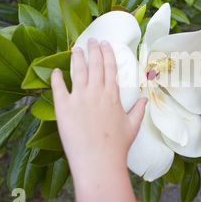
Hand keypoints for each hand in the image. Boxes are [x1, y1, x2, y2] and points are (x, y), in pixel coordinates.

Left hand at [51, 38, 147, 176]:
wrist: (99, 162)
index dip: (108, 53)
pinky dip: (56, 77)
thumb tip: (145, 100)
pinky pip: (58, 87)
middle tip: (91, 40)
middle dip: (93, 49)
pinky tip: (55, 70)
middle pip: (95, 64)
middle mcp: (96, 92)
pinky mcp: (64, 108)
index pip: (111, 67)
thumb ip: (139, 110)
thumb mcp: (132, 126)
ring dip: (77, 57)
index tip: (105, 43)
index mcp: (113, 95)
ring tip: (76, 48)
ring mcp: (79, 98)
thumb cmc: (117, 146)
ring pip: (77, 71)